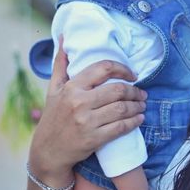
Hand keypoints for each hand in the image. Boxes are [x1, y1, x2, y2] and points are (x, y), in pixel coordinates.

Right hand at [28, 42, 146, 186]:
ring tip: (142, 104)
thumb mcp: (53, 89)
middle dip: (134, 90)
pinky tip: (139, 118)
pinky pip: (120, 127)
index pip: (103, 69)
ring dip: (137, 106)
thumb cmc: (53, 117)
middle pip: (117, 90)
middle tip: (141, 92)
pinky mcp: (93, 139)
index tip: (132, 74)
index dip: (123, 69)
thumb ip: (60, 64)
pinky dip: (133, 122)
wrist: (47, 152)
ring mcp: (87, 122)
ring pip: (122, 109)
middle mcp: (79, 102)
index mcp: (71, 87)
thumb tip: (63, 38)